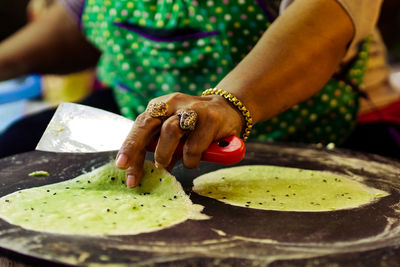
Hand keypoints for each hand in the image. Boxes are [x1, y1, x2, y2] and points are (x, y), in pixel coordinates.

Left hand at [115, 92, 242, 187]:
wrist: (228, 110)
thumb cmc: (197, 125)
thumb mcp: (176, 136)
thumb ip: (163, 150)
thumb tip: (151, 171)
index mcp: (160, 107)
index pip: (140, 126)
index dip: (129, 147)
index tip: (121, 166)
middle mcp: (173, 104)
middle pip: (147, 122)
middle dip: (134, 146)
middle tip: (126, 167)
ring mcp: (192, 109)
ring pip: (170, 130)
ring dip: (164, 152)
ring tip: (164, 165)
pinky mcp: (210, 118)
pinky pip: (194, 145)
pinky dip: (190, 158)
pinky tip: (193, 160)